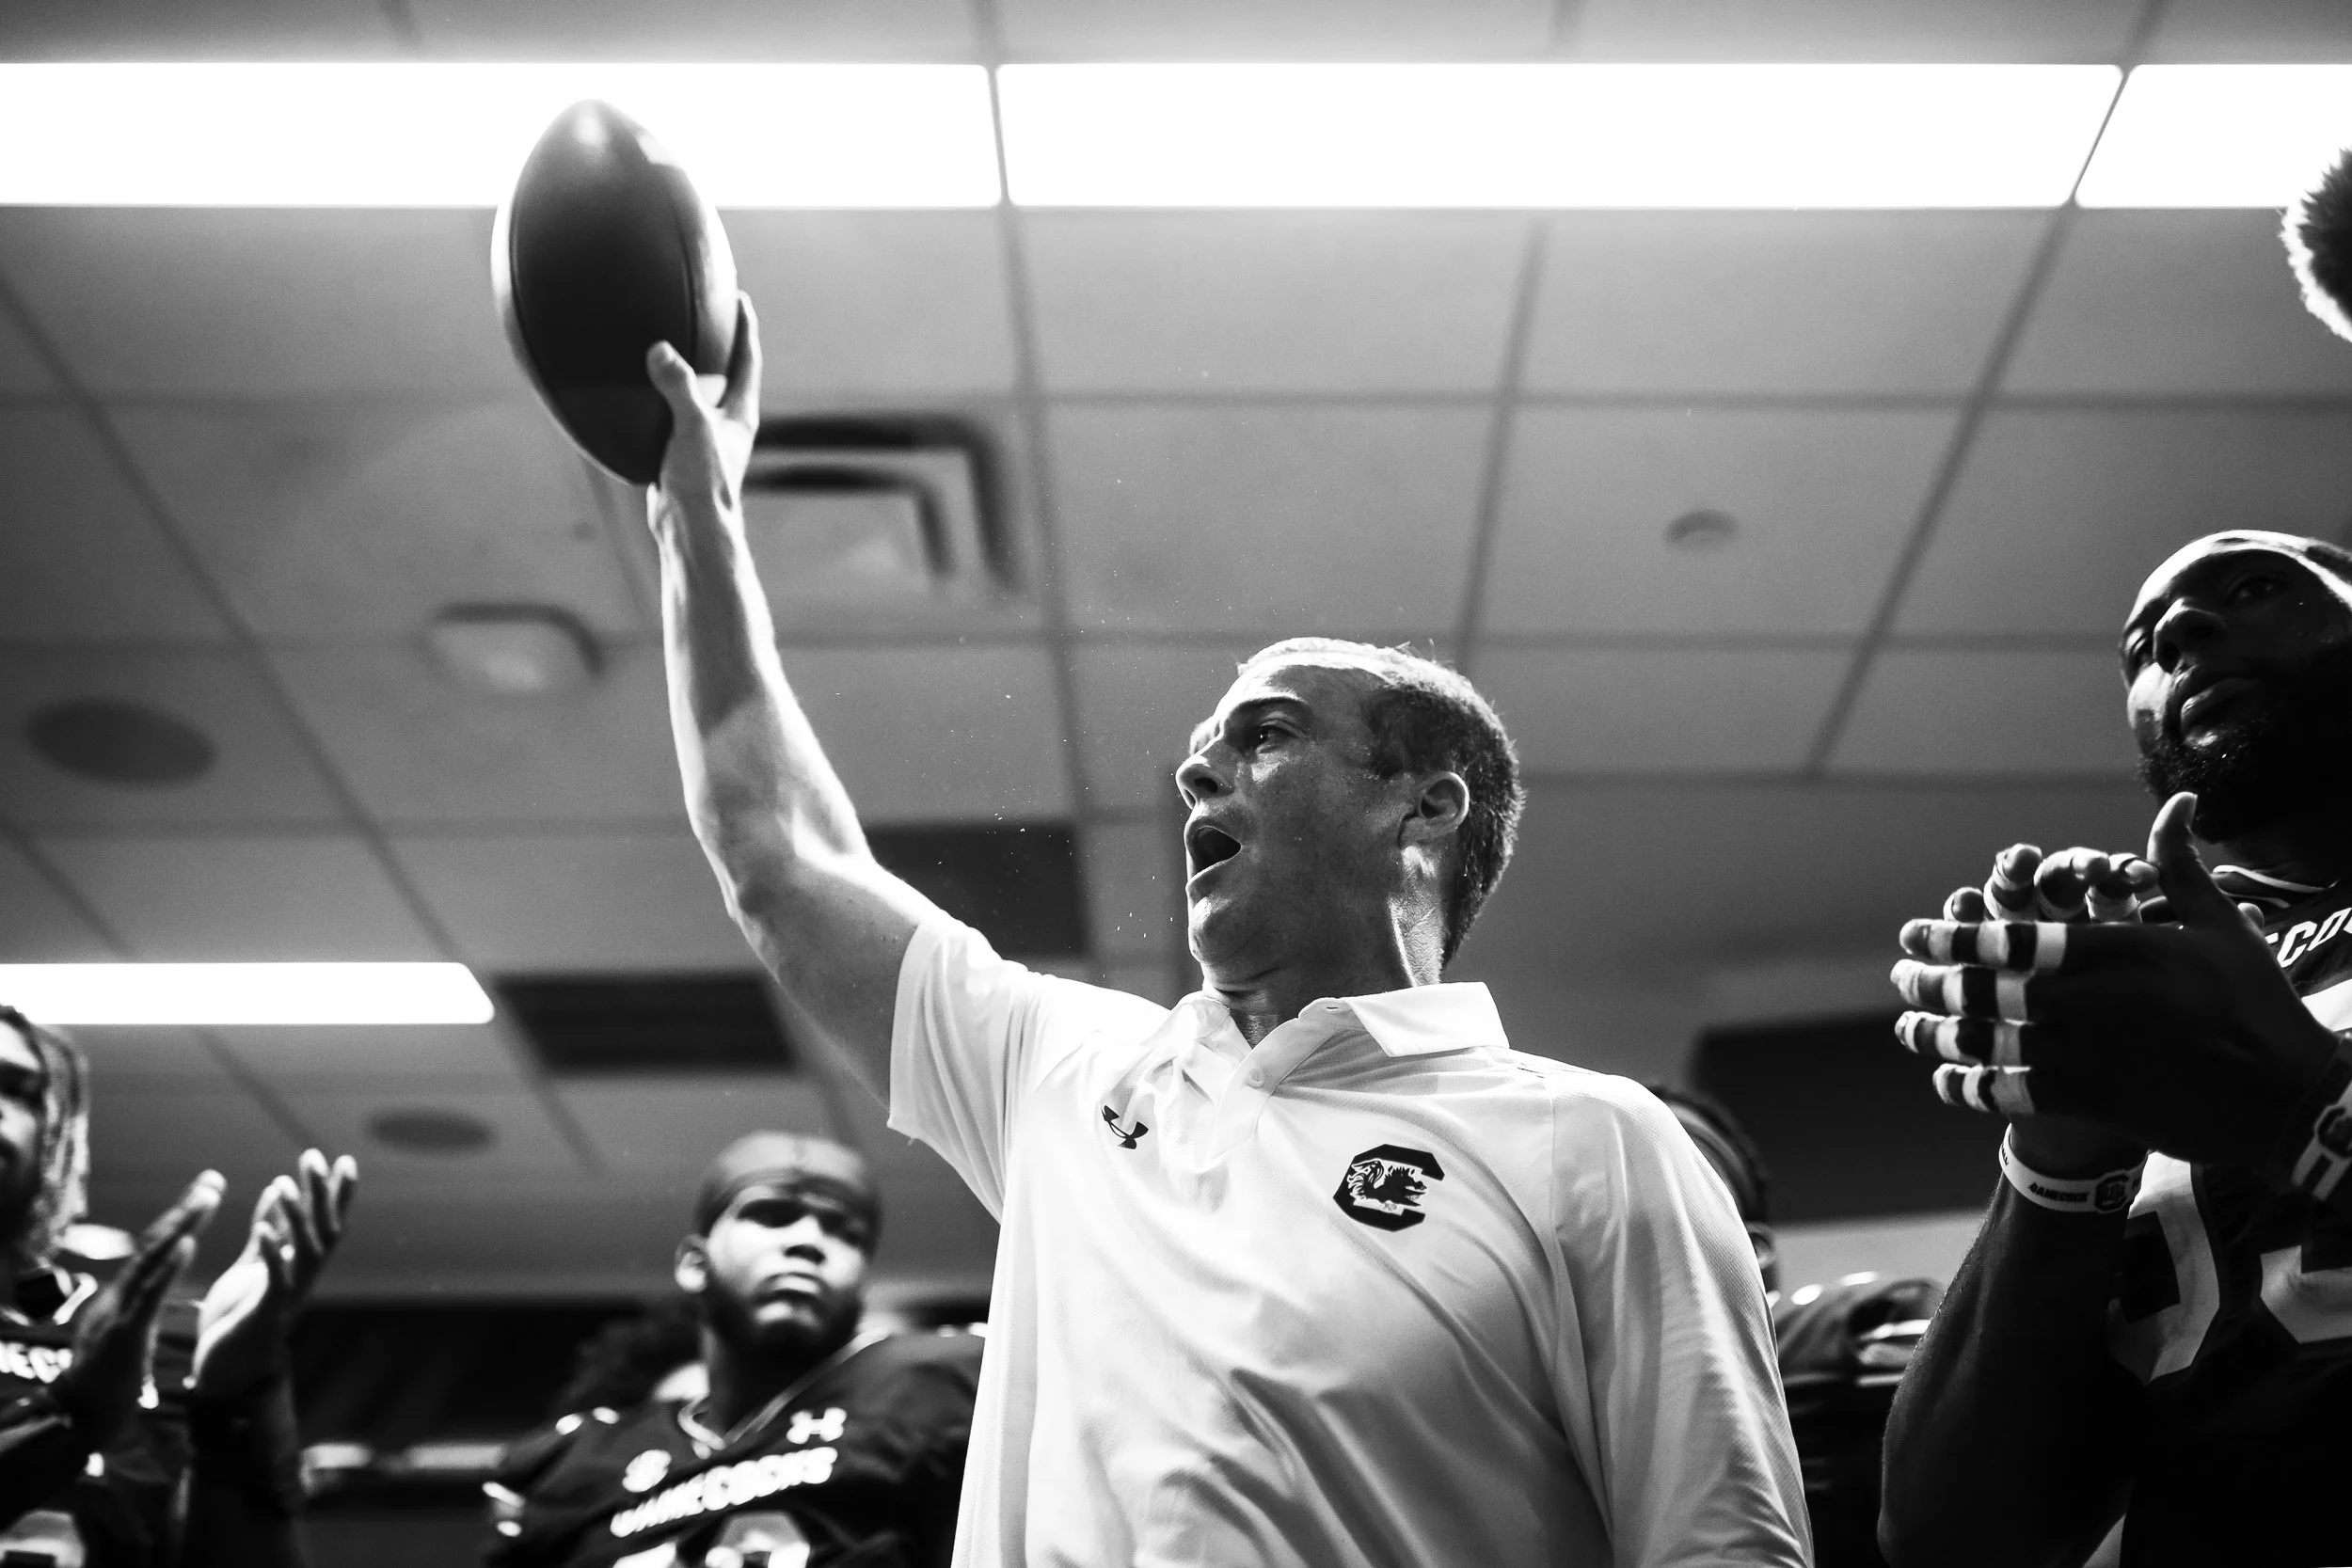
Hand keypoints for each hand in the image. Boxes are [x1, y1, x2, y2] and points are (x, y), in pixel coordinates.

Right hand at [54, 1173, 222, 1444]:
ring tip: (207, 1197)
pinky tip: (187, 1243)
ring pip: (151, 1260)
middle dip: (185, 1211)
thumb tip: (147, 1292)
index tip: (206, 1191)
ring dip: (181, 1226)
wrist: (81, 1420)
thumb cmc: (106, 1382)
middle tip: (213, 1180)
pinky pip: (148, 1294)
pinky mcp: (123, 1332)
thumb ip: (136, 1312)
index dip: (180, 1220)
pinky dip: (168, 1267)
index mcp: (123, 1297)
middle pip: (154, 1245)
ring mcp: (118, 1311)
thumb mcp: (126, 1337)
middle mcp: (118, 1296)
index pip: (155, 1251)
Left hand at [192, 1150, 356, 1399]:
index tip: (342, 1159)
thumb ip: (268, 1230)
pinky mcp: (266, 1312)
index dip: (336, 1193)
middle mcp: (304, 1278)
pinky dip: (273, 1253)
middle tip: (314, 1157)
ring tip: (284, 1184)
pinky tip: (265, 1230)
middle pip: (322, 1230)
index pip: (326, 1222)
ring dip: (296, 1217)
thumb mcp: (253, 1265)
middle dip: (320, 1194)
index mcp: (301, 1267)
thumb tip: (278, 1189)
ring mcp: (289, 1295)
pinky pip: (276, 1280)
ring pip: (305, 1251)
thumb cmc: (239, 1316)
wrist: (225, 1370)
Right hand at [646, 293, 760, 516]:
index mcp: (739, 413)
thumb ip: (678, 387)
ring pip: (695, 395)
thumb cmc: (703, 482)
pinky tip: (636, 390)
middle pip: (725, 373)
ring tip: (666, 344)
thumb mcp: (692, 427)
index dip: (745, 328)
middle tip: (704, 313)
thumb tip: (660, 351)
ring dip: (685, 372)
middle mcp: (725, 423)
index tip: (741, 298)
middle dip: (717, 345)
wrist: (690, 529)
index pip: (747, 360)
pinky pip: (668, 416)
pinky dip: (657, 398)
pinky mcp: (678, 454)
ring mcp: (702, 439)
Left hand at [1890, 792, 2338, 1171]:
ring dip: (1942, 1038)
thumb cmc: (2254, 1002)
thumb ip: (2177, 867)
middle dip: (1936, 983)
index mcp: (2121, 951)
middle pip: (1993, 989)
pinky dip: (1975, 1089)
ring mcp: (2096, 1054)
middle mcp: (2099, 1000)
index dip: (1960, 935)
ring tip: (1905, 1030)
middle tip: (1898, 976)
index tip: (1918, 932)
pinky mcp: (2100, 1102)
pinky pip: (2018, 1094)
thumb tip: (2175, 804)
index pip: (2021, 937)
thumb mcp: (2220, 927)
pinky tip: (1946, 1083)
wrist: (2289, 1097)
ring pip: (1996, 1043)